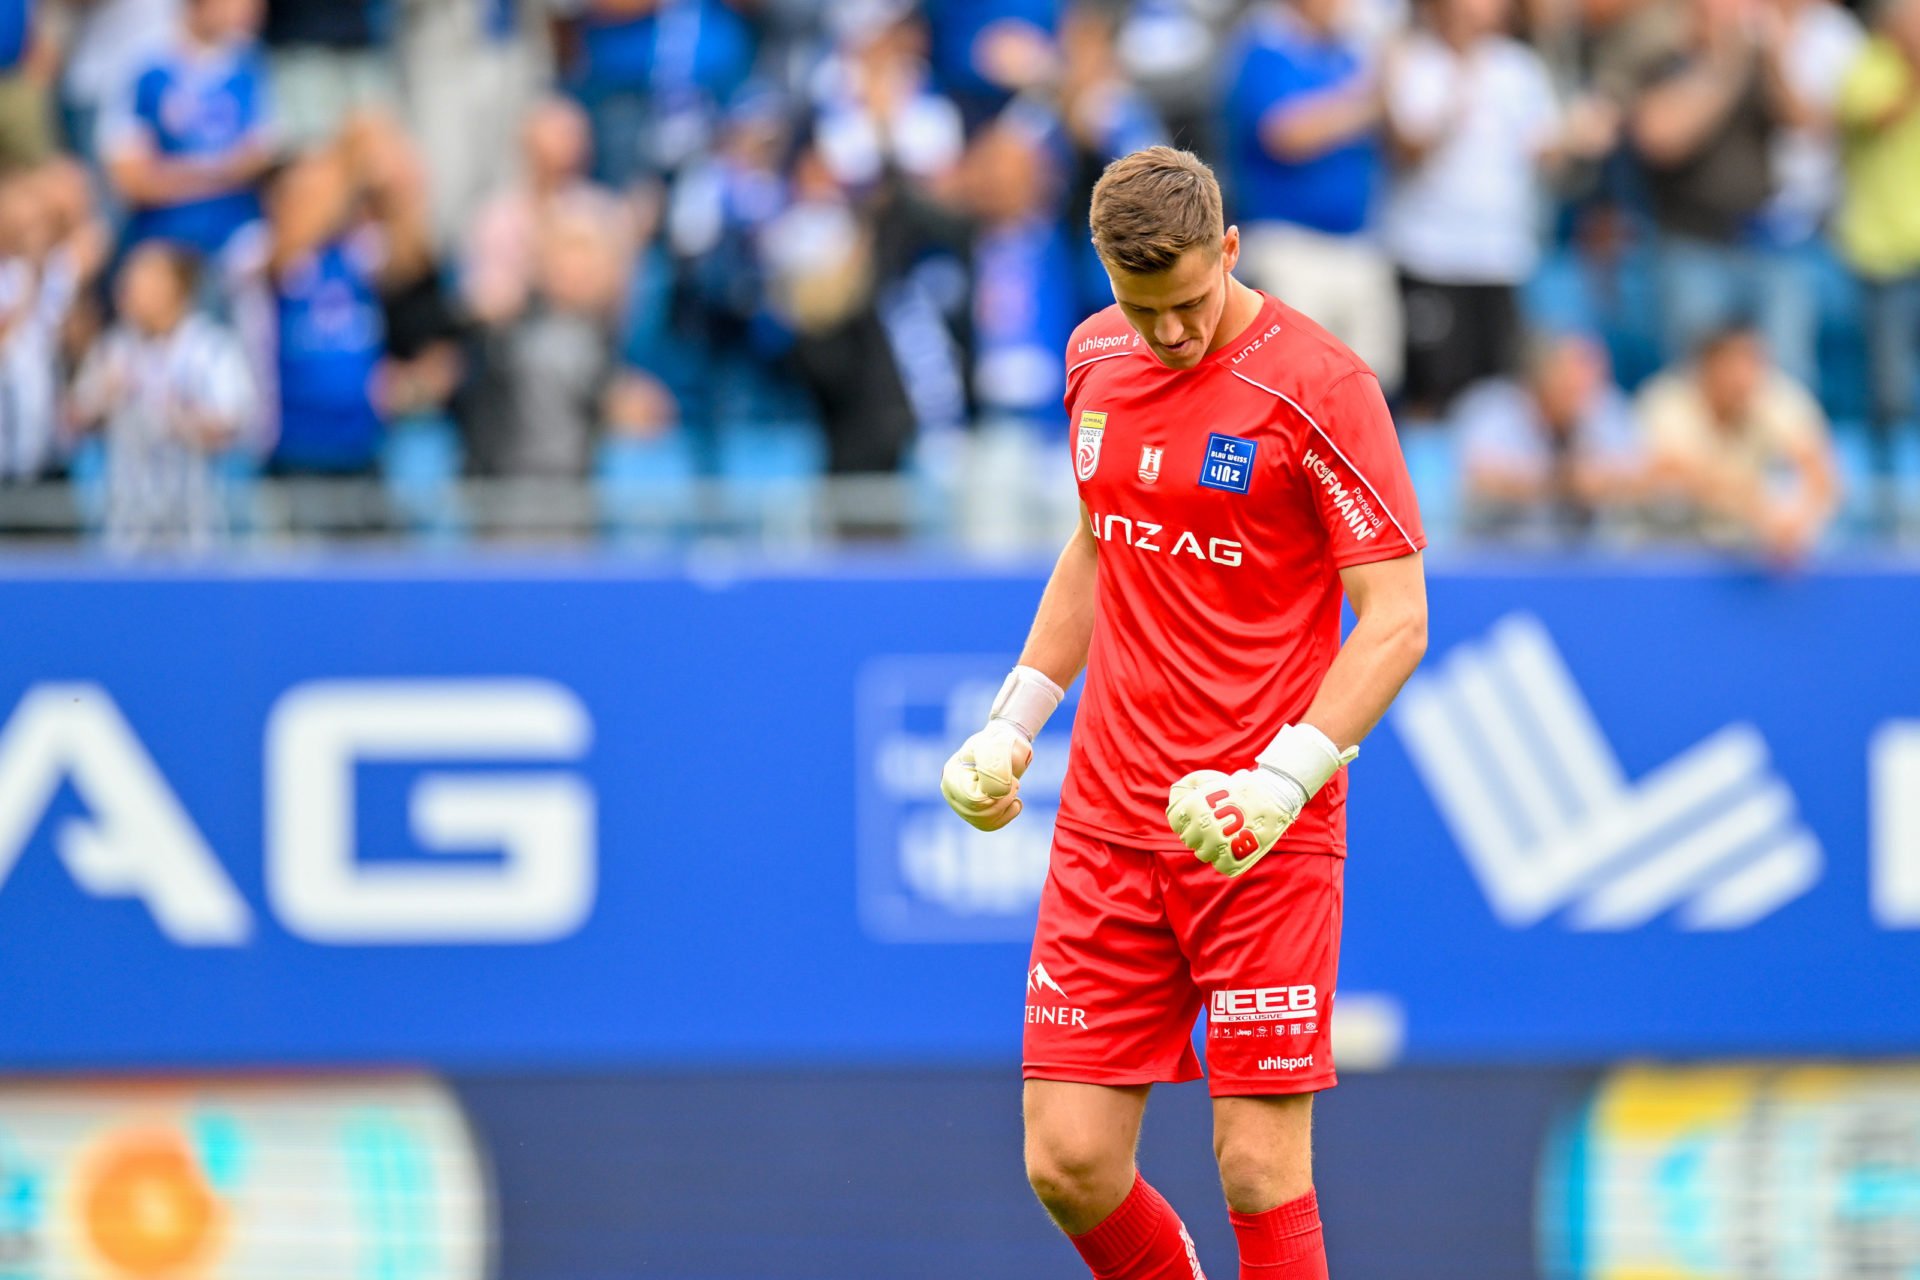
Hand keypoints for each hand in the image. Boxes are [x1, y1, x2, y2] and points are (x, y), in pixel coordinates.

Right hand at [941, 720, 1034, 831]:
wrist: (1005, 746)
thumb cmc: (1001, 742)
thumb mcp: (1000, 746)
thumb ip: (995, 766)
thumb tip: (994, 793)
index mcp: (952, 774)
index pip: (973, 800)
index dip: (998, 794)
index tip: (1011, 779)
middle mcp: (951, 792)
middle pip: (978, 814)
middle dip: (1003, 800)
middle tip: (1015, 783)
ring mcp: (961, 804)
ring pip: (984, 821)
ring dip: (1006, 807)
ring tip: (1013, 789)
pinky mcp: (974, 813)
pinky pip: (989, 825)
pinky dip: (1006, 815)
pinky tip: (1013, 801)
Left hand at [1167, 766, 1308, 876]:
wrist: (1276, 796)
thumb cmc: (1246, 786)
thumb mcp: (1215, 780)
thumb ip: (1195, 787)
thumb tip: (1179, 793)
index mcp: (1193, 805)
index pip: (1175, 820)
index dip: (1184, 820)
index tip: (1193, 820)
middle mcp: (1201, 826)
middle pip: (1189, 838)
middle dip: (1199, 834)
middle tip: (1214, 828)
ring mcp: (1216, 844)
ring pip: (1203, 853)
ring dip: (1212, 848)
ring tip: (1225, 838)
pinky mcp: (1231, 858)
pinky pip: (1220, 865)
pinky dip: (1225, 860)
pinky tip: (1233, 850)